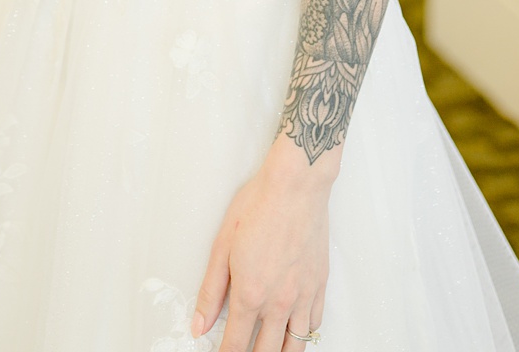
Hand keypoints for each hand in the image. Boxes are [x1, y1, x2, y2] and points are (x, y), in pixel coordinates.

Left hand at [191, 137, 332, 348]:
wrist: (297, 184)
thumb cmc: (259, 206)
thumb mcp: (222, 247)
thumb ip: (210, 292)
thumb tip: (199, 325)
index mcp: (250, 295)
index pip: (234, 346)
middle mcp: (279, 301)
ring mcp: (303, 294)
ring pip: (295, 344)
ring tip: (268, 349)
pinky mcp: (320, 283)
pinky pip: (314, 323)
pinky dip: (303, 333)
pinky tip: (293, 330)